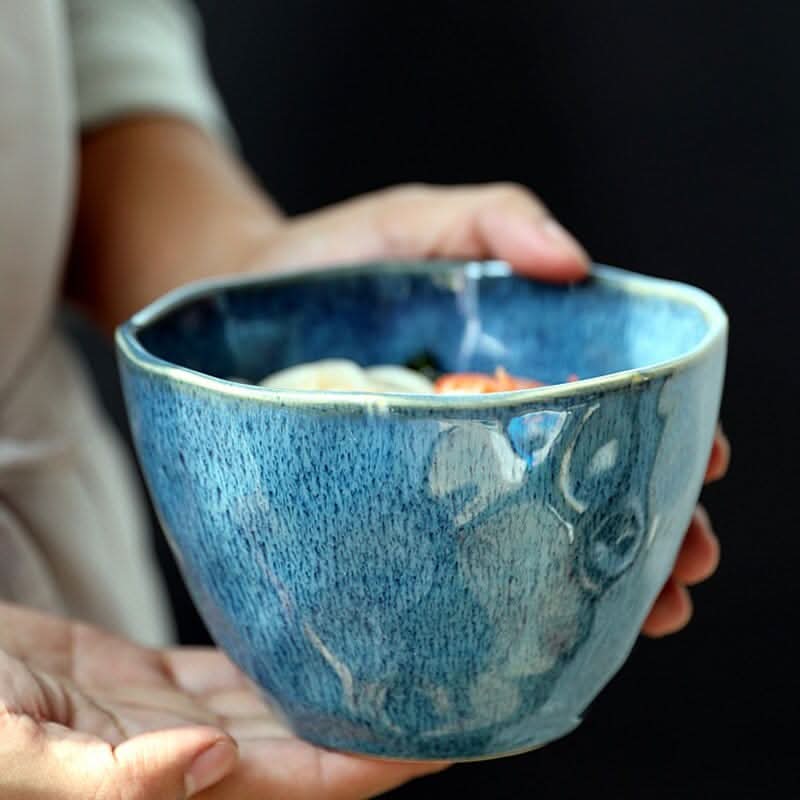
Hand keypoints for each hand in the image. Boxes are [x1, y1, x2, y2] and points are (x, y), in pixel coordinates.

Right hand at [0, 603, 445, 798]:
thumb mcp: (10, 757)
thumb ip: (109, 783)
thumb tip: (207, 761)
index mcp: (153, 790)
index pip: (291, 784)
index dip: (366, 767)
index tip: (439, 739)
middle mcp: (168, 761)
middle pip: (294, 750)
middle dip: (369, 729)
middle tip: (446, 692)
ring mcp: (152, 719)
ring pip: (264, 711)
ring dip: (327, 695)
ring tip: (393, 666)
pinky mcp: (132, 682)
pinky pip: (219, 674)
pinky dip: (268, 663)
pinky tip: (306, 647)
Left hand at [251, 182, 727, 637]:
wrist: (239, 298)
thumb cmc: (336, 258)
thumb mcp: (422, 221)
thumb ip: (496, 220)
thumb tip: (575, 260)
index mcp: (518, 365)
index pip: (615, 407)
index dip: (669, 439)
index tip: (706, 466)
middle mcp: (493, 425)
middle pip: (591, 482)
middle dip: (649, 528)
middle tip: (683, 574)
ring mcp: (444, 470)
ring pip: (537, 530)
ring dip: (597, 575)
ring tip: (648, 617)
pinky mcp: (392, 500)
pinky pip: (457, 549)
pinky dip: (503, 586)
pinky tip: (534, 621)